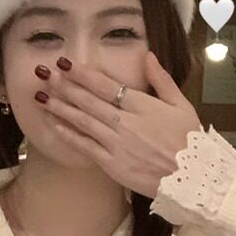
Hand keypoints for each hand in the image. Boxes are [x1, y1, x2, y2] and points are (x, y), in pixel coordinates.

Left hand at [33, 52, 202, 199]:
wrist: (192, 179)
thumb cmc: (190, 143)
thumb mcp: (182, 106)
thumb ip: (162, 80)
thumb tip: (148, 55)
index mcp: (144, 105)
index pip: (107, 85)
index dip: (84, 74)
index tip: (67, 64)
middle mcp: (126, 122)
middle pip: (90, 100)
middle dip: (66, 86)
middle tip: (46, 73)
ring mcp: (117, 143)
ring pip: (83, 120)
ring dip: (61, 106)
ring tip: (42, 95)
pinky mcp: (111, 163)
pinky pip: (85, 145)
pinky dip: (68, 133)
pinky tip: (53, 123)